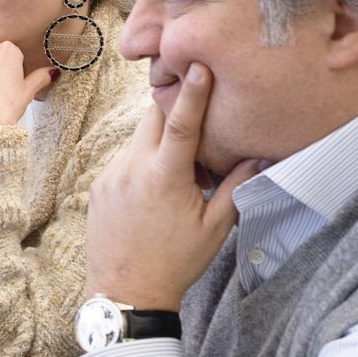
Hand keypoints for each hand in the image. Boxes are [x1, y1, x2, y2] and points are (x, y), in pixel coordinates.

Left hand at [85, 61, 260, 310]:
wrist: (124, 292)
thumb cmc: (174, 262)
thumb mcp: (214, 227)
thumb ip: (236, 186)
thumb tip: (260, 155)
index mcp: (163, 176)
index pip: (179, 122)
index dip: (192, 92)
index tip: (198, 64)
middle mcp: (131, 168)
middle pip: (152, 118)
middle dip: (174, 110)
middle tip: (197, 115)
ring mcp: (109, 175)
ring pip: (138, 139)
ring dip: (159, 142)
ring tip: (180, 170)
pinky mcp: (97, 185)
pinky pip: (124, 159)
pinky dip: (142, 162)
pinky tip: (156, 187)